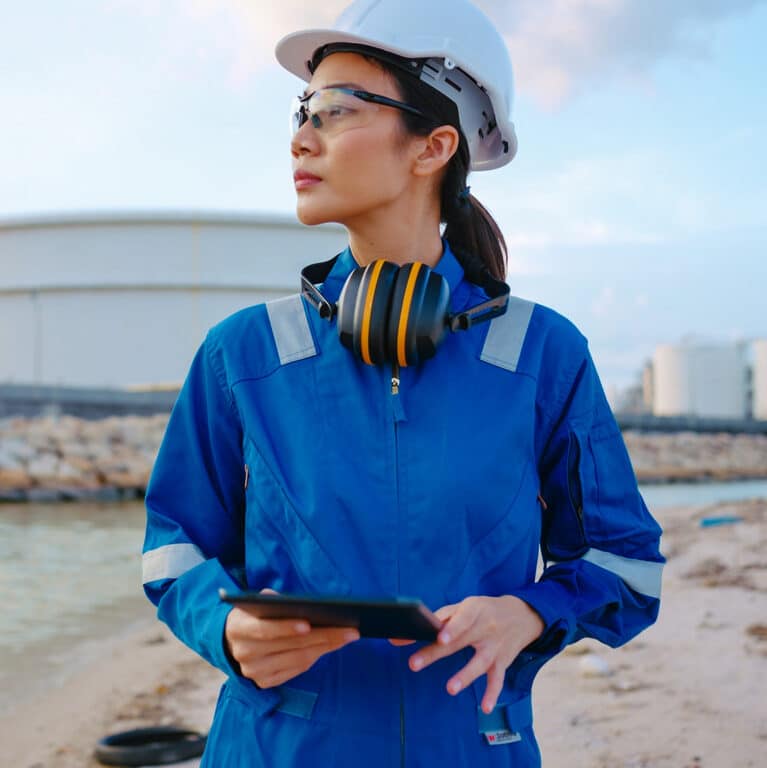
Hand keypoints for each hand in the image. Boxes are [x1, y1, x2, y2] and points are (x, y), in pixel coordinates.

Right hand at [224, 589, 359, 687]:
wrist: (231, 641)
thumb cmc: (253, 615)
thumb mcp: (256, 603)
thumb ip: (271, 600)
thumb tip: (295, 603)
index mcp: (238, 629)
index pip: (265, 630)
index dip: (286, 627)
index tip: (309, 623)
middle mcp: (244, 654)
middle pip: (290, 645)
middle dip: (323, 635)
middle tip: (349, 629)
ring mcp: (254, 672)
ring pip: (298, 659)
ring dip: (326, 647)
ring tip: (347, 636)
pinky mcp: (265, 683)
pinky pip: (297, 670)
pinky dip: (316, 657)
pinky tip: (331, 646)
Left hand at [398, 595, 543, 713]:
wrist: (521, 615)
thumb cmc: (484, 611)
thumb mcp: (467, 606)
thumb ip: (443, 617)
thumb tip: (417, 629)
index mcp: (474, 610)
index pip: (462, 618)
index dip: (451, 628)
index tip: (439, 638)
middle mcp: (486, 627)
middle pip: (460, 641)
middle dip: (436, 652)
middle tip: (414, 663)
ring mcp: (495, 646)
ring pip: (480, 662)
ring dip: (465, 675)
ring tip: (450, 688)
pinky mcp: (502, 662)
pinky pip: (498, 679)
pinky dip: (493, 693)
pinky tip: (485, 707)